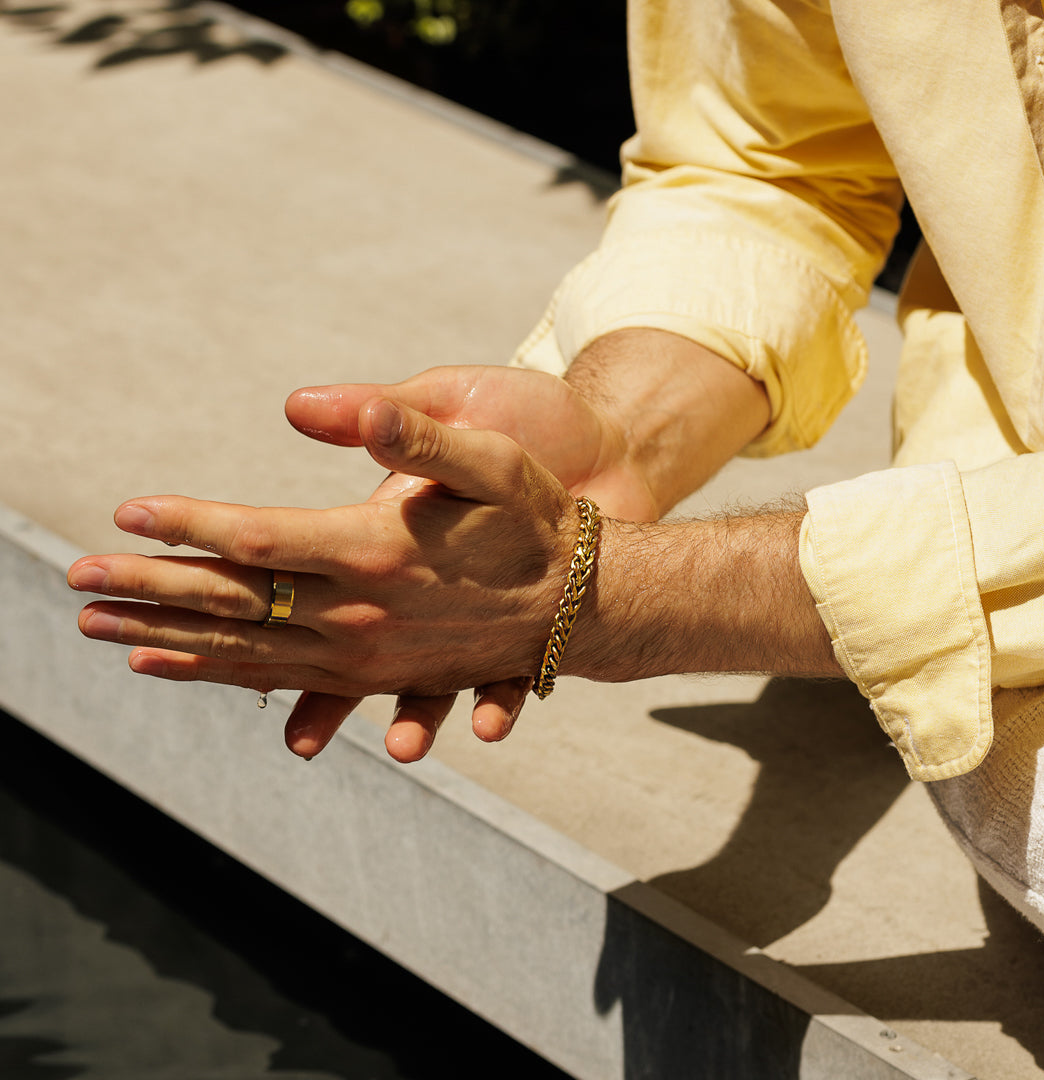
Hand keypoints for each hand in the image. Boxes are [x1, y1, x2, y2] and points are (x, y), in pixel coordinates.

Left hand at [69, 398, 583, 762]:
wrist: (586, 603)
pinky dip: (224, 674)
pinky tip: (184, 670)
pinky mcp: (376, 675)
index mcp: (376, 554)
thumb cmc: (536, 519)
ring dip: (171, 640)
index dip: (187, 525)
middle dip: (150, 589)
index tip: (125, 512)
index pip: (257, 540)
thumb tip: (310, 402)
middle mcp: (361, 616)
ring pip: (248, 654)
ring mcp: (366, 656)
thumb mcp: (485, 460)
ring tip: (106, 633)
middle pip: (235, 605)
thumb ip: (402, 430)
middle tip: (76, 583)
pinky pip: (284, 679)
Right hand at [279, 364, 657, 758]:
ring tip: (403, 744)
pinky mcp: (531, 635)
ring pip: (433, 682)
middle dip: (329, 697)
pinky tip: (487, 725)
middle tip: (301, 740)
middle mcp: (425, 585)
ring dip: (416, 716)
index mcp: (392, 532)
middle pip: (365, 652)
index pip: (317, 577)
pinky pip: (511, 680)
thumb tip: (295, 403)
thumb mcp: (455, 405)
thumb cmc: (530, 417)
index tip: (232, 639)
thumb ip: (392, 412)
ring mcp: (478, 616)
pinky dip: (498, 703)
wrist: (611, 446)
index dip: (272, 606)